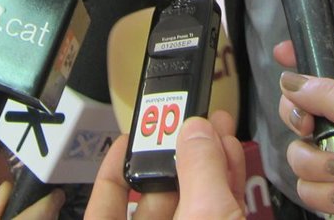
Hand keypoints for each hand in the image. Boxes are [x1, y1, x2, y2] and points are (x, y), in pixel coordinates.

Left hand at [86, 111, 245, 219]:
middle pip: (155, 197)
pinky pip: (215, 210)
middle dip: (175, 156)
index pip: (103, 206)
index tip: (128, 139)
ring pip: (189, 202)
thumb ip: (199, 169)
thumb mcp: (206, 214)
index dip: (113, 167)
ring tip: (218, 129)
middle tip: (188, 123)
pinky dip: (223, 185)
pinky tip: (231, 157)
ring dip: (206, 165)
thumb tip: (194, 131)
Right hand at [275, 39, 333, 219]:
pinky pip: (307, 185)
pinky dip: (323, 194)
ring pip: (300, 148)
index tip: (280, 53)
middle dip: (298, 116)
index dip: (312, 49)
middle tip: (308, 127)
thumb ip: (331, 96)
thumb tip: (290, 80)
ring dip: (319, 165)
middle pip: (304, 103)